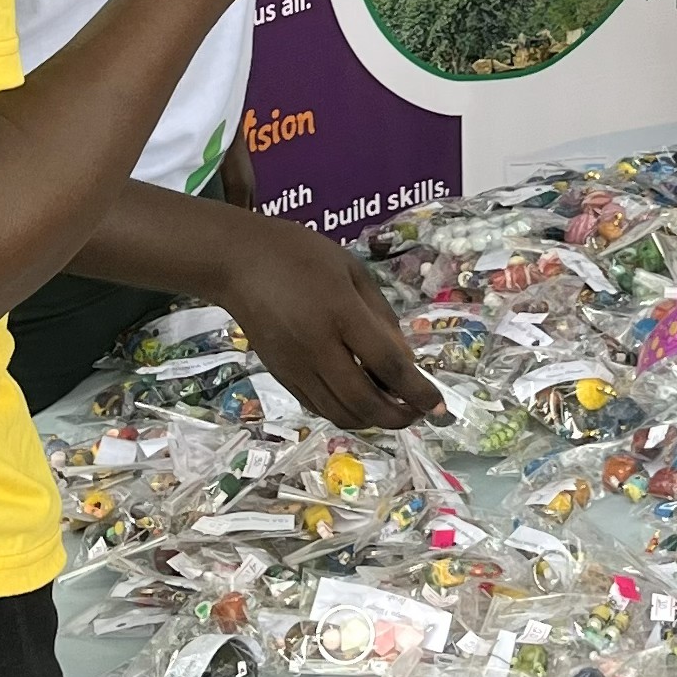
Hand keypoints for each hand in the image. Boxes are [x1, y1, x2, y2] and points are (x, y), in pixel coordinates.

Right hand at [209, 212, 438, 429]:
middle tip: (418, 414)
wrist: (237, 262)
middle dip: (399, 417)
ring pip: (341, 413)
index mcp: (341, 314)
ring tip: (393, 410)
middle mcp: (318, 348)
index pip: (388, 365)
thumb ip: (382, 317)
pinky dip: (346, 413)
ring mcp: (296, 367)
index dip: (418, 391)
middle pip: (365, 402)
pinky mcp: (281, 376)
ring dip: (373, 421)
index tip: (439, 405)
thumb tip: (406, 361)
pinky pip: (319, 407)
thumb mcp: (352, 271)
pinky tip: (360, 402)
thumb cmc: (301, 255)